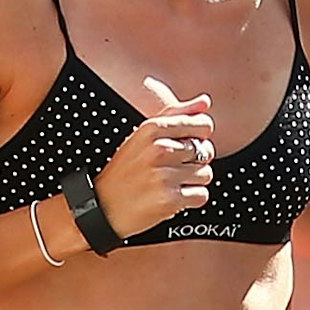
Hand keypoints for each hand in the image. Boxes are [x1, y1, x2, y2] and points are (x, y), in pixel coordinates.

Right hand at [95, 79, 214, 235]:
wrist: (104, 207)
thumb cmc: (126, 170)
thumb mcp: (144, 135)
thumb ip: (177, 114)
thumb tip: (204, 102)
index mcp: (153, 128)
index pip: (204, 125)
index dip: (199, 137)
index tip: (185, 145)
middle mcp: (159, 149)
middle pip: (206, 151)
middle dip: (194, 162)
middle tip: (171, 169)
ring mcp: (164, 175)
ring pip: (206, 174)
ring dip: (192, 182)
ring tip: (171, 183)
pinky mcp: (169, 200)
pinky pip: (201, 195)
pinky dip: (191, 200)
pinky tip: (172, 197)